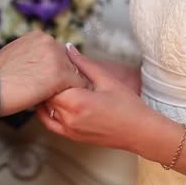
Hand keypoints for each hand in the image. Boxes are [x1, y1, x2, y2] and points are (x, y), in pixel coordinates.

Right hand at [0, 31, 88, 116]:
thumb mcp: (15, 55)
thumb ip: (31, 55)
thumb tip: (38, 66)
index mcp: (38, 36)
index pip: (57, 52)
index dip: (55, 69)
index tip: (49, 81)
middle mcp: (49, 41)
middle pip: (68, 62)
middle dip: (63, 76)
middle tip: (55, 92)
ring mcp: (57, 57)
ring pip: (74, 73)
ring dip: (68, 86)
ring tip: (60, 98)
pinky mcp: (61, 75)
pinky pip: (77, 85)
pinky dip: (74, 94)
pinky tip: (64, 103)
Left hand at [37, 44, 154, 151]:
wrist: (140, 132)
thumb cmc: (127, 106)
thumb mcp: (106, 80)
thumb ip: (84, 64)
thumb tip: (68, 48)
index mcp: (77, 102)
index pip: (51, 82)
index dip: (50, 71)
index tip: (53, 62)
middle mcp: (69, 118)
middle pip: (46, 95)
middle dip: (47, 82)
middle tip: (50, 70)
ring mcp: (69, 129)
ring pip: (45, 109)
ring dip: (47, 96)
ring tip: (50, 83)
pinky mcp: (71, 136)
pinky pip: (50, 124)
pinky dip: (45, 112)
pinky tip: (50, 102)